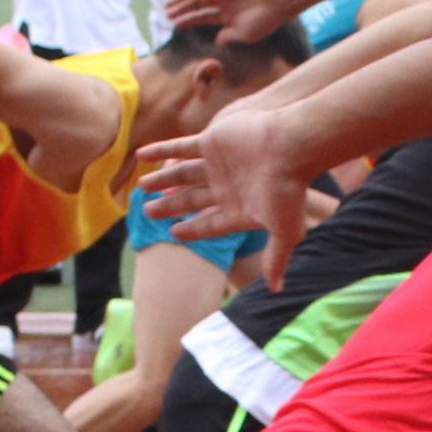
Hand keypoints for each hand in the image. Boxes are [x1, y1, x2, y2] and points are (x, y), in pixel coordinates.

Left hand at [136, 108, 307, 285]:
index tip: (173, 233)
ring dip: (162, 180)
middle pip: (190, 200)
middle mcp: (226, 187)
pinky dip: (160, 150)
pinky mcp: (211, 141)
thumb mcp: (283, 231)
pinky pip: (179, 147)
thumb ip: (275, 257)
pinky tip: (141, 153)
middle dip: (169, 206)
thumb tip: (276, 290)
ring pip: (182, 174)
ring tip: (141, 186)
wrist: (290, 146)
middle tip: (147, 211)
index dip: (191, 229)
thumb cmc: (288, 190)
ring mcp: (217, 164)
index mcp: (239, 209)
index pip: (209, 224)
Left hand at [164, 0, 282, 39]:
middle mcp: (224, 2)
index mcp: (227, 16)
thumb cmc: (264, 21)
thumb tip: (216, 40)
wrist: (278, 2)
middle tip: (166, 12)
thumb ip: (228, 36)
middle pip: (197, 4)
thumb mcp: (244, 34)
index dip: (188, 20)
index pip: (203, 17)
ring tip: (169, 3)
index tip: (175, 24)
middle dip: (182, 9)